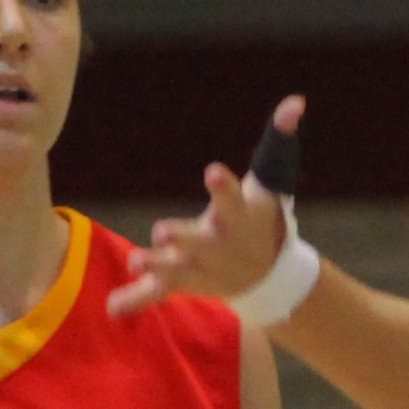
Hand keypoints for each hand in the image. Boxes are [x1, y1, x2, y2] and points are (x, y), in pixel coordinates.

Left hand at [112, 98, 302, 317]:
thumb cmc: (262, 216)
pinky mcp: (184, 281)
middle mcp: (220, 244)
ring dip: (157, 265)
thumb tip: (295, 101)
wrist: (268, 276)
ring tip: (136, 262)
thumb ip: (278, 139)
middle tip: (161, 231)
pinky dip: (136, 299)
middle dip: (183, 237)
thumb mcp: (272, 180)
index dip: (223, 187)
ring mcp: (202, 267)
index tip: (213, 171)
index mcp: (239, 216)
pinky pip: (158, 292)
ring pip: (178, 268)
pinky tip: (113, 307)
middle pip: (202, 240)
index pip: (232, 198)